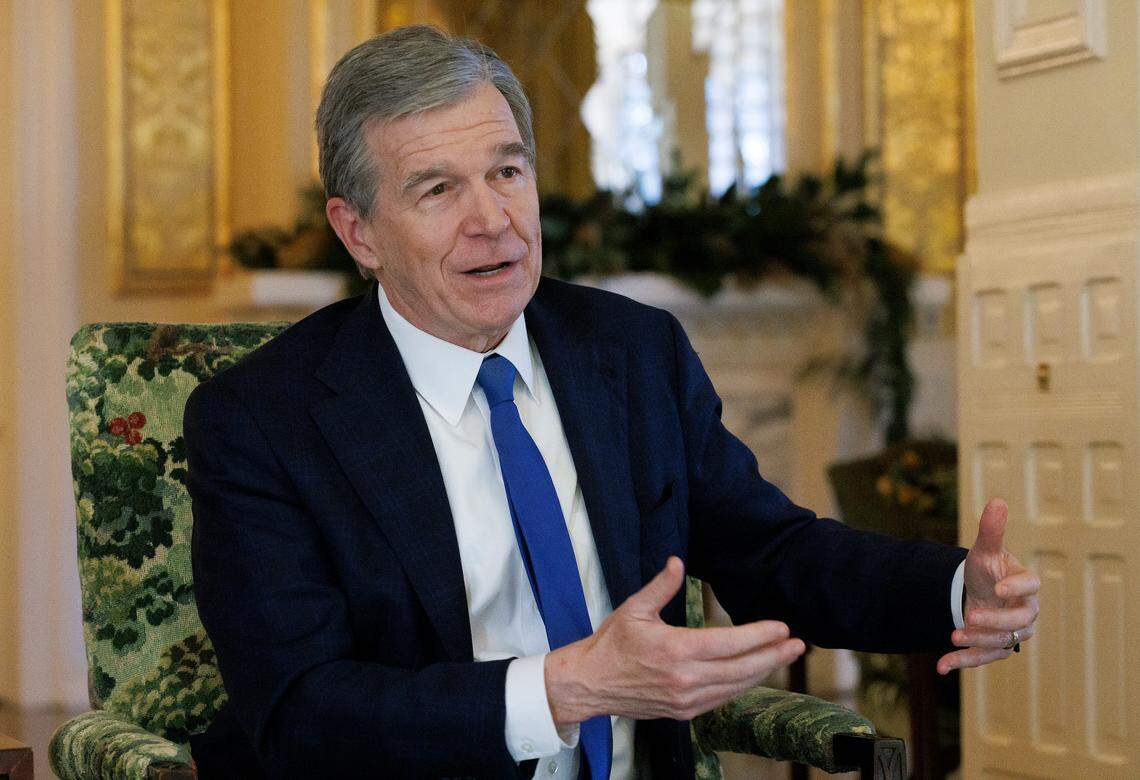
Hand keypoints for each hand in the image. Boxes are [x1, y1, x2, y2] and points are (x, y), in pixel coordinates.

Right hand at [544, 556, 804, 725]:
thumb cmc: (612, 643)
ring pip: (736, 686)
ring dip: (763, 672)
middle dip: (773, 655)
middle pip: (741, 668)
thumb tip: (677, 562)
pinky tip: (755, 674)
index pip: (729, 644)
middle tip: (797, 644)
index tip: (781, 626)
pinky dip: (742, 686)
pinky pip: (722, 700)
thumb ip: (659, 586)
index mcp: (675, 650)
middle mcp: (685, 679)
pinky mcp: (684, 712)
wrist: (590, 683)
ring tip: (784, 657)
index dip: (760, 636)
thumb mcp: (633, 609)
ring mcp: (686, 699)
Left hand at [937, 498, 1039, 674]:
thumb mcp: (984, 550)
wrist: (978, 592)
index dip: (1017, 586)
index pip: (1030, 584)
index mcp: (1025, 584)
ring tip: (952, 637)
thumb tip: (997, 501)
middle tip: (970, 616)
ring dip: (977, 642)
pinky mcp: (995, 649)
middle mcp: (1024, 611)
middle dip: (996, 622)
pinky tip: (941, 666)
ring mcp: (1011, 633)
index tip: (999, 588)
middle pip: (1019, 621)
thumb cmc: (987, 569)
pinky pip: (983, 658)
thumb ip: (991, 530)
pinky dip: (962, 662)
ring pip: (1001, 643)